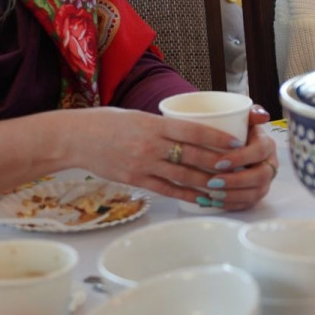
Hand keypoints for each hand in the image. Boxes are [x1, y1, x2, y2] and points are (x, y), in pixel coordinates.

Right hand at [67, 105, 277, 210]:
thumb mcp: (139, 116)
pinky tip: (205, 198)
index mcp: (154, 124)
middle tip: (241, 166)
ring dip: (209, 182)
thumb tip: (193, 132)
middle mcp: (151, 145)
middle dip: (220, 163)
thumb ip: (165, 126)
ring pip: (185, 176)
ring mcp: (143, 165)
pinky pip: (168, 190)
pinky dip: (189, 196)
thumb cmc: (107, 122)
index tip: (237, 142)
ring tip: (229, 185)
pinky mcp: (136, 180)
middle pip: (194, 156)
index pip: (193, 131)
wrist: (73, 139)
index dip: (218, 138)